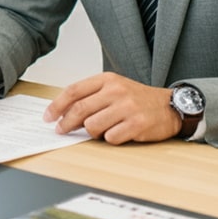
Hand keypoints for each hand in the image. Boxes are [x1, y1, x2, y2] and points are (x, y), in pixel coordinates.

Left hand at [43, 72, 181, 143]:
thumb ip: (90, 97)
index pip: (74, 91)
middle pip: (80, 109)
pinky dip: (110, 139)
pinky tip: (119, 133)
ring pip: (93, 126)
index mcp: (107, 79)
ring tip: (103, 129)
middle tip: (60, 131)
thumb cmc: (136, 99)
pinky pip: (111, 138)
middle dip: (65, 123)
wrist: (170, 106)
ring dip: (93, 133)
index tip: (47, 117)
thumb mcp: (113, 88)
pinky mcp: (137, 124)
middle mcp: (116, 91)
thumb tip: (63, 114)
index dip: (57, 105)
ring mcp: (127, 107)